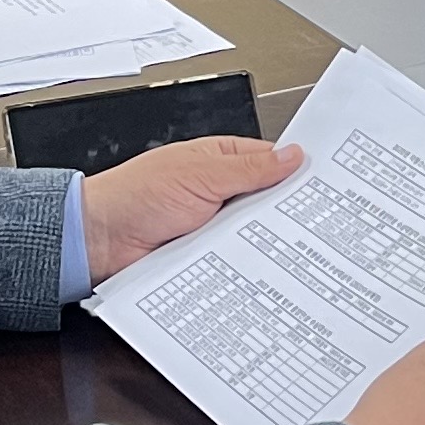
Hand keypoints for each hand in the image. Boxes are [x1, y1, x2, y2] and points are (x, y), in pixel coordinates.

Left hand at [77, 136, 300, 283]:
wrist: (99, 240)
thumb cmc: (136, 195)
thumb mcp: (201, 174)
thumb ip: (250, 168)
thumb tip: (292, 156)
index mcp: (219, 160)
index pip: (270, 162)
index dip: (296, 173)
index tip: (325, 186)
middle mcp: (218, 192)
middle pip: (266, 202)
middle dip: (284, 212)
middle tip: (318, 222)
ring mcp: (212, 226)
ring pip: (253, 234)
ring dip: (264, 241)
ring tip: (294, 248)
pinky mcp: (205, 256)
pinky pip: (234, 259)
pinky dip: (244, 263)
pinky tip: (261, 268)